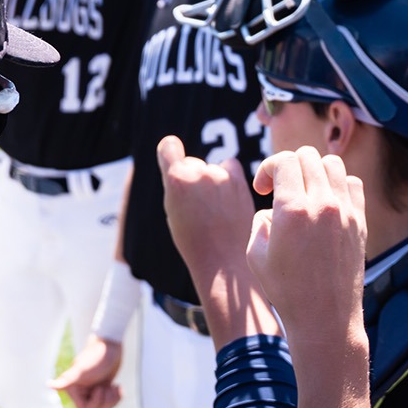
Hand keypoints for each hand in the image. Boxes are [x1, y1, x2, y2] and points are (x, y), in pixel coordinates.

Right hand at [50, 336, 123, 407]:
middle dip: (106, 403)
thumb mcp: (81, 370)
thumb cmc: (95, 356)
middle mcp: (81, 394)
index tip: (100, 388)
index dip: (96, 402)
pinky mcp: (103, 391)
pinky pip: (110, 405)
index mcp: (74, 391)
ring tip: (114, 387)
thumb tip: (48, 384)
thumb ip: (66, 380)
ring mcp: (93, 393)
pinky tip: (117, 386)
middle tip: (108, 387)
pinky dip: (117, 398)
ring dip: (112, 401)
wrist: (110, 346)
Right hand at [157, 136, 256, 276]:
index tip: (172, 153)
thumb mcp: (172, 209)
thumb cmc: (193, 239)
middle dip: (192, 177)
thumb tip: (181, 162)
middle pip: (191, 163)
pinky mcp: (239, 181)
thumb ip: (176, 183)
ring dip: (211, 180)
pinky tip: (227, 199)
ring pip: (210, 168)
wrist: (222, 260)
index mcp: (175, 180)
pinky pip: (229, 166)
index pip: (168, 147)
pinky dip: (228, 177)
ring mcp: (220, 176)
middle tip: (197, 204)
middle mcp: (198, 173)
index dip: (169, 150)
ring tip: (213, 209)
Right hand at [247, 146, 368, 339]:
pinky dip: (338, 184)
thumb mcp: (256, 255)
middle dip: (288, 166)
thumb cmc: (286, 291)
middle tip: (280, 189)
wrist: (325, 319)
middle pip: (307, 156)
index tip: (263, 188)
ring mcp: (346, 212)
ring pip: (332, 164)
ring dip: (313, 171)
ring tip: (304, 192)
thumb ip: (260, 220)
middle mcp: (322, 204)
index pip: (284, 160)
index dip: (268, 168)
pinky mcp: (360, 222)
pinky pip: (353, 183)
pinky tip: (326, 203)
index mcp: (293, 210)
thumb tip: (273, 208)